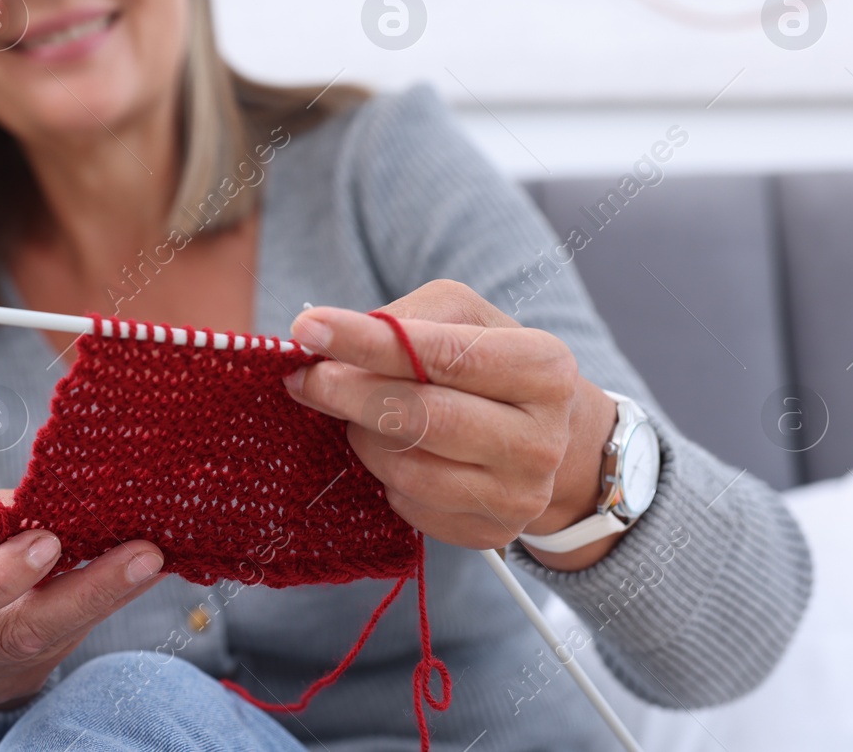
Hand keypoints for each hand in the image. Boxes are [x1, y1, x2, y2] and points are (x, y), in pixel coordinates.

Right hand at [0, 490, 166, 708]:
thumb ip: (6, 519)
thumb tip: (76, 505)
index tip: (52, 543)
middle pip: (13, 635)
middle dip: (86, 593)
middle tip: (144, 556)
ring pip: (48, 645)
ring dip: (106, 600)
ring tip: (153, 561)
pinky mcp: (6, 689)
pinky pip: (61, 649)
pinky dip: (99, 610)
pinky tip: (135, 579)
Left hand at [283, 280, 621, 570]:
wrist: (548, 437)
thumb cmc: (490, 364)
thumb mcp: (464, 319)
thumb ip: (405, 320)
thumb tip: (331, 345)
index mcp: (544, 370)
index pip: (443, 354)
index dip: (368, 342)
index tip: (308, 328)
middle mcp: (540, 440)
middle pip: (422, 417)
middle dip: (349, 393)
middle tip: (305, 377)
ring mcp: (518, 496)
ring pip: (406, 467)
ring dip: (363, 435)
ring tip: (357, 413)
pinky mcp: (489, 533)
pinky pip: (408, 504)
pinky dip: (383, 473)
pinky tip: (389, 450)